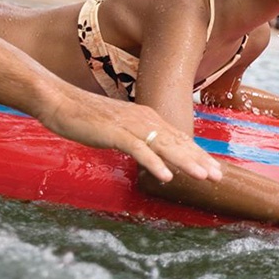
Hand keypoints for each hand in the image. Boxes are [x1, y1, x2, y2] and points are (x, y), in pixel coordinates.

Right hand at [37, 87, 221, 182]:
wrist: (59, 101)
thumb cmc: (86, 117)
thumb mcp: (119, 129)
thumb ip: (137, 139)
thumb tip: (152, 156)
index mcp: (147, 118)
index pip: (178, 139)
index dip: (197, 154)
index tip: (213, 169)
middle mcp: (145, 120)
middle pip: (178, 143)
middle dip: (200, 160)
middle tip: (219, 176)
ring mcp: (130, 125)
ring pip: (165, 146)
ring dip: (186, 162)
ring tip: (204, 177)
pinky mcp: (115, 132)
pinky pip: (138, 149)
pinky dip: (153, 163)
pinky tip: (165, 176)